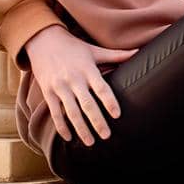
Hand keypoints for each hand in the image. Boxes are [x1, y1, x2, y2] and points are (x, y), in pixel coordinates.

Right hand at [22, 24, 124, 145]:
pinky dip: (61, 126)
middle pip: (87, 104)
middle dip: (97, 121)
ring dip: (80, 129)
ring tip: (90, 143)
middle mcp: (73, 79)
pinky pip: (55, 112)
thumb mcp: (95, 50)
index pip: (101, 88)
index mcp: (87, 69)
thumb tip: (139, 51)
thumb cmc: (74, 47)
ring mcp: (59, 87)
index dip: (109, 101)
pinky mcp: (48, 92)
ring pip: (71, 112)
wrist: (43, 41)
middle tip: (107, 136)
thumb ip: (116, 55)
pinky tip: (69, 138)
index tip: (117, 115)